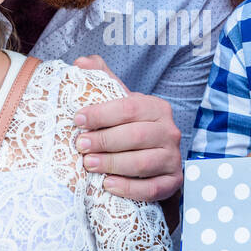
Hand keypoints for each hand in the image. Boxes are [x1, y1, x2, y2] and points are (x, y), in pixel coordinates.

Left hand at [72, 55, 181, 202]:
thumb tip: (81, 62)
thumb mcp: (119, 103)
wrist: (153, 161)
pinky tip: (107, 185)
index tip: (77, 120)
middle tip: (79, 145)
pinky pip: (151, 188)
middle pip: (136, 135)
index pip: (129, 108)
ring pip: (143, 162)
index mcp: (156, 108)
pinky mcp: (172, 182)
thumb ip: (102, 79)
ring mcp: (173, 158)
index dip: (101, 114)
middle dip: (104, 141)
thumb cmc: (130, 128)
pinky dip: (128, 188)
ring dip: (113, 164)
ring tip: (88, 165)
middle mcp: (169, 131)